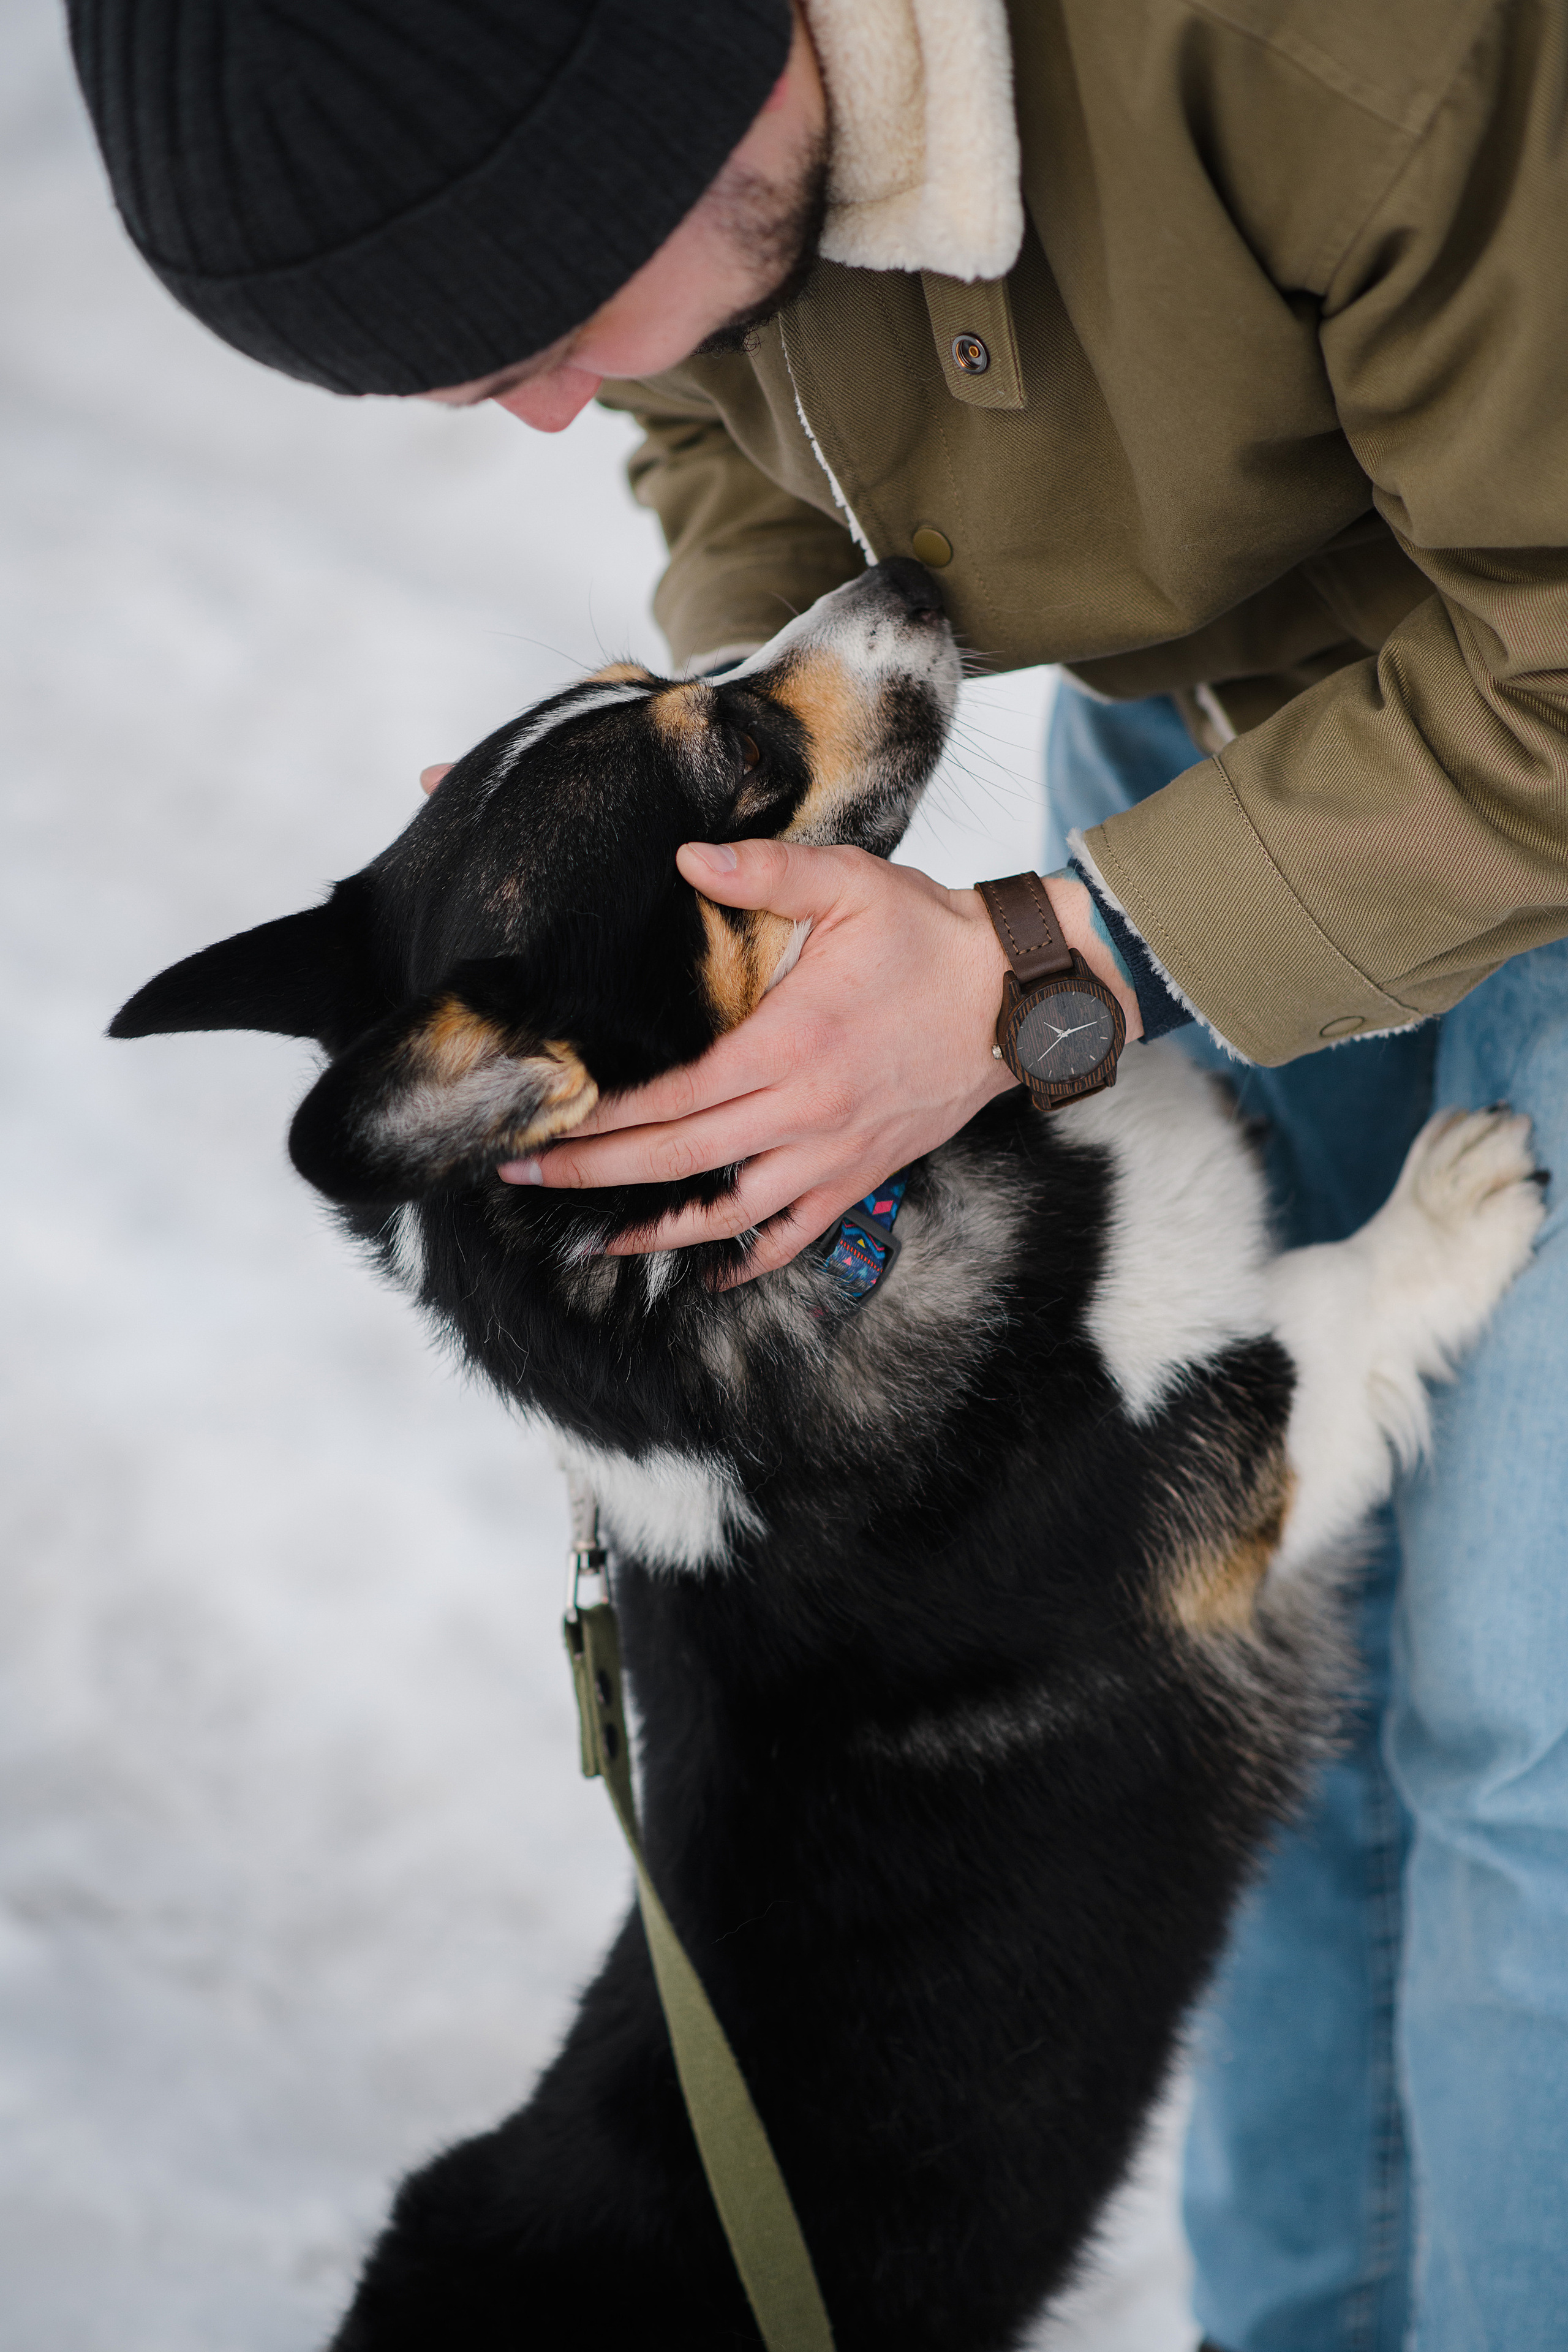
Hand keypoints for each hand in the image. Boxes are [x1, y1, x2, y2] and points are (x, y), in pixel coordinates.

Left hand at [498, 839, 1141, 1283]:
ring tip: (598, 1239)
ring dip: (661, 1229)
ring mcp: (836, 1152)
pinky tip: (714, 1269)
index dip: (602, 1118)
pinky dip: (753, 1258)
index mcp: (791, 1044)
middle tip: (525, 1179)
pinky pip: (800, 1232)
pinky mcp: (864, 1171)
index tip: (544, 1125)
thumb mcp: (852, 884)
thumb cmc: (935, 939)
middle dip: (595, 1174)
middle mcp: (807, 1111)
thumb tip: (689, 857)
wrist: (1023, 997)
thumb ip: (766, 870)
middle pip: (682, 1160)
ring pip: (733, 1211)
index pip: (675, 1098)